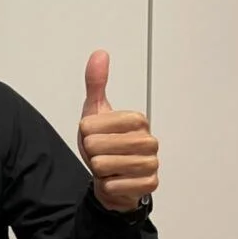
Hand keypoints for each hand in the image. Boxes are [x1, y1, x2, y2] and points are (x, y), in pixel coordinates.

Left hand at [78, 51, 159, 211]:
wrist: (112, 178)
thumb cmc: (104, 145)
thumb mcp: (95, 112)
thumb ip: (96, 84)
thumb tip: (100, 53)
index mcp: (137, 120)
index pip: (91, 125)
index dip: (86, 132)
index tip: (95, 134)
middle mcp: (149, 140)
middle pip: (95, 146)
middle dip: (91, 151)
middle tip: (101, 152)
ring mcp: (151, 163)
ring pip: (103, 165)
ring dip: (98, 168)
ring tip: (108, 165)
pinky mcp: (150, 184)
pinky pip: (114, 184)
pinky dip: (107, 184)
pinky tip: (115, 180)